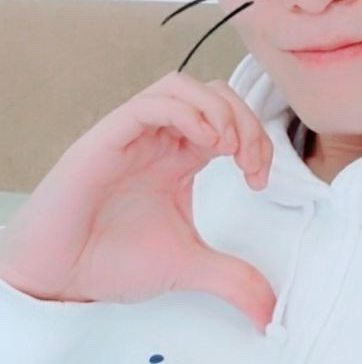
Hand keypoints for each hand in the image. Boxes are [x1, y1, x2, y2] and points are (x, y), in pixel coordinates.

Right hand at [0, 71, 274, 331]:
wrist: (60, 277)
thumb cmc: (111, 259)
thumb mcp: (186, 262)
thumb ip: (231, 276)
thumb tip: (268, 308)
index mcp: (181, 156)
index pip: (228, 119)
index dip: (256, 136)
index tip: (259, 176)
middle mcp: (161, 138)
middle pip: (212, 94)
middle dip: (244, 119)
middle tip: (249, 160)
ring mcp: (136, 134)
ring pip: (182, 86)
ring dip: (217, 110)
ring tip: (228, 147)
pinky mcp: (110, 137)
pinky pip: (151, 103)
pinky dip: (185, 113)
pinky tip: (204, 142)